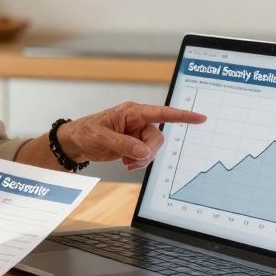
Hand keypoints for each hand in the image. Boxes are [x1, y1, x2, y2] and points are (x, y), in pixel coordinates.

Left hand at [60, 103, 205, 169]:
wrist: (75, 143)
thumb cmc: (86, 132)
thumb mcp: (102, 138)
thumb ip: (124, 145)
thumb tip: (143, 151)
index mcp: (132, 112)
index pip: (162, 113)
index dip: (182, 115)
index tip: (199, 117)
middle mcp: (137, 122)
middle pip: (157, 138)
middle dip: (148, 152)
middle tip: (133, 160)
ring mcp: (136, 134)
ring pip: (152, 149)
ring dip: (142, 160)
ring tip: (126, 163)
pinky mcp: (133, 145)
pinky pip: (145, 156)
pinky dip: (138, 162)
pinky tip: (125, 162)